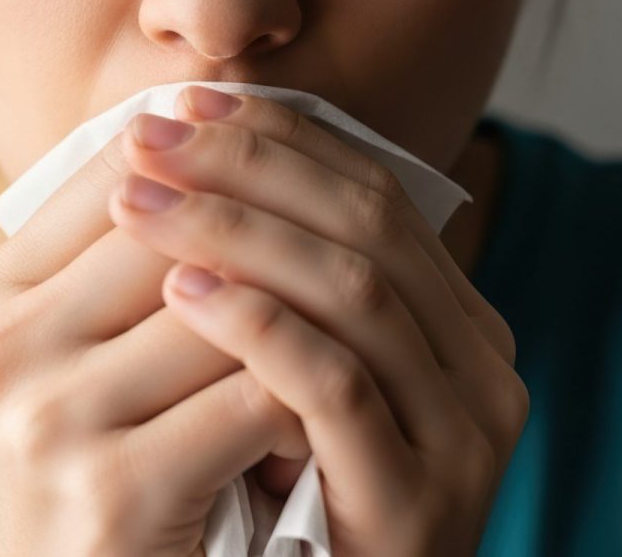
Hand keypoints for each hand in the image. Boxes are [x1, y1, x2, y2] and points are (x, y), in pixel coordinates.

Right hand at [0, 104, 310, 556]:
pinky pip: (252, 400)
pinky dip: (304, 403)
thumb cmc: (95, 496)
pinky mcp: (111, 491)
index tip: (299, 165)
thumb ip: (133, 272)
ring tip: (352, 335)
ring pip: (226, 308)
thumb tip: (220, 124)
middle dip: (275, 234)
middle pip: (178, 229)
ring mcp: (49, 418)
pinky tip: (320, 426)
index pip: (118, 172)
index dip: (222, 157)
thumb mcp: (84, 372)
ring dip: (303, 321)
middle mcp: (2, 349)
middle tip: (359, 241)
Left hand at [109, 89, 529, 556]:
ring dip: (237, 230)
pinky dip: (257, 328)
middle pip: (369, 222)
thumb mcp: (282, 383)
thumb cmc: (275, 513)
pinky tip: (180, 295)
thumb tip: (173, 156)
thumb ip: (271, 286)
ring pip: (356, 290)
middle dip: (249, 166)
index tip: (178, 108)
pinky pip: (336, 387)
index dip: (275, 138)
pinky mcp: (418, 503)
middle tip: (147, 138)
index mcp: (459, 325)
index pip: (373, 191)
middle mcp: (483, 368)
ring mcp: (462, 437)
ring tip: (139, 201)